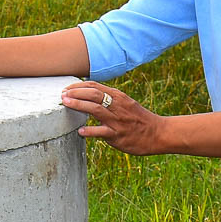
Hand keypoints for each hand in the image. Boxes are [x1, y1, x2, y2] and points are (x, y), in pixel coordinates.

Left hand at [60, 81, 174, 155]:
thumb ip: (109, 99)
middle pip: (94, 94)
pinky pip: (102, 132)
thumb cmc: (138, 118)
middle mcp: (117, 106)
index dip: (78, 86)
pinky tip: (80, 131)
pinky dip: (90, 131)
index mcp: (118, 97)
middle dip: (76, 93)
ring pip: (95, 109)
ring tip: (66, 104)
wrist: (158, 133)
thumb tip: (88, 95)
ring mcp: (118, 121)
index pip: (95, 86)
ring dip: (79, 105)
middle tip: (62, 95)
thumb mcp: (125, 103)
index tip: (67, 89)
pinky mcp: (118, 135)